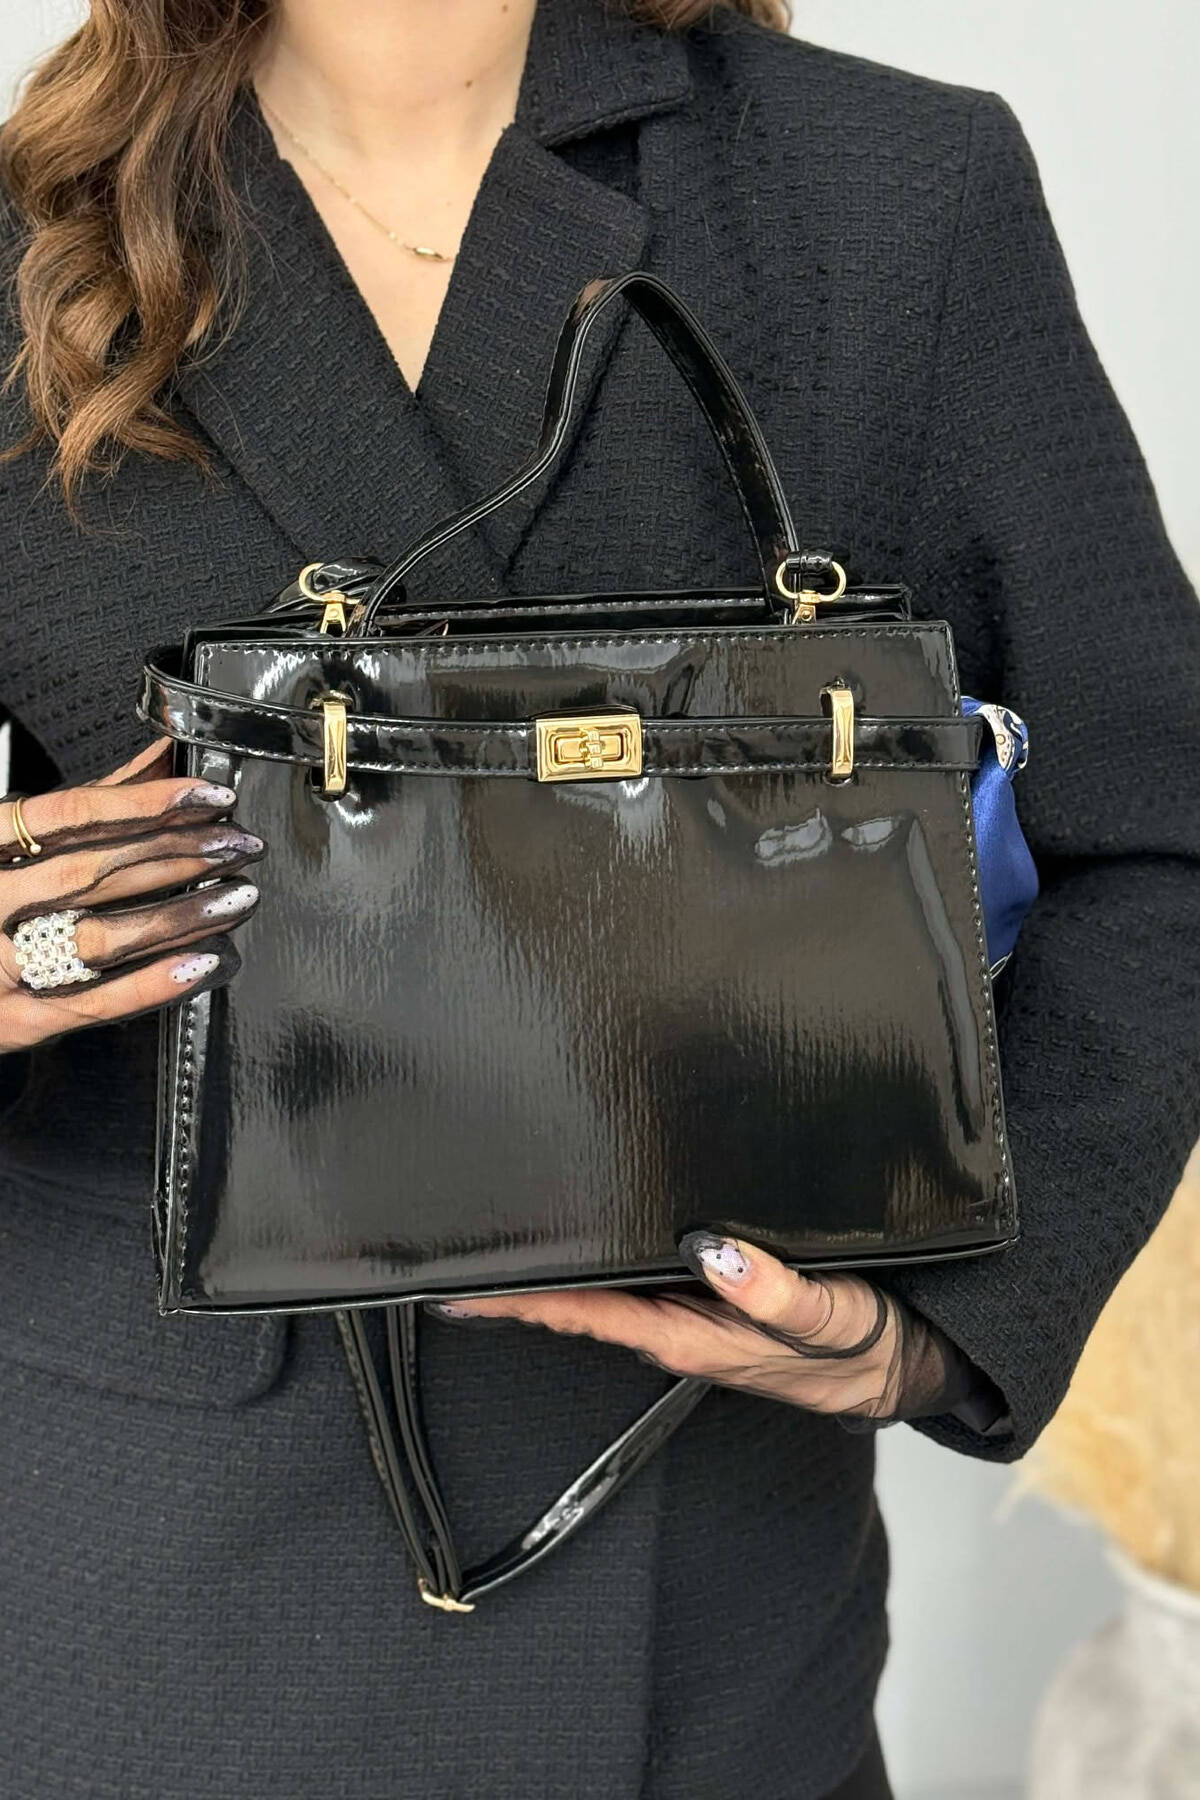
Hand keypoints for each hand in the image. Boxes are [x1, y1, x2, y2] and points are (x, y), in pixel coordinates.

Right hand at [0, 738, 262, 1051]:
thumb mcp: (1, 838)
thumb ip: (78, 803)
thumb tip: (159, 758)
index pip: (68, 814)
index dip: (146, 803)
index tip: (210, 796)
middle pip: (93, 872)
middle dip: (179, 855)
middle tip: (241, 845)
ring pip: (99, 934)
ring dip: (178, 915)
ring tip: (236, 897)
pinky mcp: (8, 1020)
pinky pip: (89, 1003)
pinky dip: (150, 983)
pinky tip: (201, 963)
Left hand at [433, 1232, 964, 1426]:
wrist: (901, 1360)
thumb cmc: (863, 1341)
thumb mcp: (828, 1313)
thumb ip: (774, 1289)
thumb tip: (712, 1252)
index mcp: (690, 1336)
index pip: (586, 1315)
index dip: (521, 1304)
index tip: (458, 1293)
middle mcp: (676, 1329)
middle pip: (576, 1307)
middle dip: (515, 1289)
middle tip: (450, 1257)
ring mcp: (687, 1317)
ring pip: (599, 1296)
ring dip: (548, 1278)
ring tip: (491, 1245)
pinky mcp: (705, 1299)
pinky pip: (631, 1283)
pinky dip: (593, 1266)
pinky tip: (576, 1240)